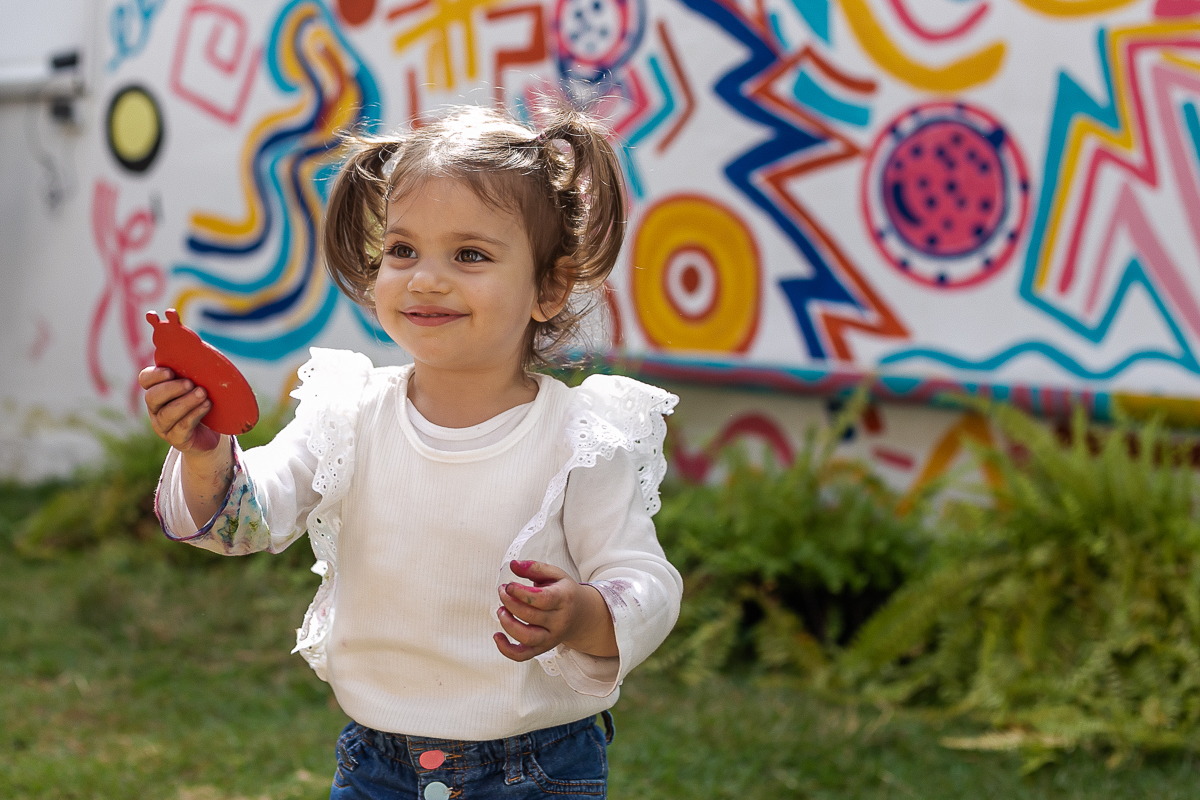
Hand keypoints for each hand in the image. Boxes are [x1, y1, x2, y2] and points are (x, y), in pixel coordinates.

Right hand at [139, 366, 220, 452]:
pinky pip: (182, 427)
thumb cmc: (202, 401)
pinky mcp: (177, 439)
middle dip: (171, 389)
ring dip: (186, 402)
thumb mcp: (198, 383)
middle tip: (189, 383)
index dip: (154, 375)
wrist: (211, 433)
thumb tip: (201, 350)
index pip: (145, 379)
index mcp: (157, 389)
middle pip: (152, 397)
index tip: (170, 371)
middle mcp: (156, 408)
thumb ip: (194, 369)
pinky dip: (194, 414)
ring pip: (167, 414)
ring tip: (203, 394)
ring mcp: (163, 426)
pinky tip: (206, 405)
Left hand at [494, 560, 617, 661]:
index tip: (509, 585)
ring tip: (501, 610)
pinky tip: (497, 636)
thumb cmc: (565, 592)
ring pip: (527, 637)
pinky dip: (506, 650)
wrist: (582, 615)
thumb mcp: (555, 574)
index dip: (521, 592)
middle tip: (502, 592)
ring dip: (508, 624)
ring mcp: (551, 637)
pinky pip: (523, 655)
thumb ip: (534, 567)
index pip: (542, 599)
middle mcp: (559, 621)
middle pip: (531, 616)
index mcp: (564, 599)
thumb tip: (513, 565)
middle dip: (510, 603)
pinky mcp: (542, 648)